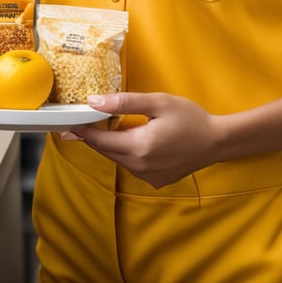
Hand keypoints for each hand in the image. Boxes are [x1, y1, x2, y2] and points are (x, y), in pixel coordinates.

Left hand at [62, 91, 222, 188]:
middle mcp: (139, 166)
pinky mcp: (155, 180)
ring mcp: (147, 176)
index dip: (81, 131)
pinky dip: (128, 152)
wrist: (216, 141)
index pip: (99, 140)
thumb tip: (94, 102)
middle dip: (94, 136)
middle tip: (81, 122)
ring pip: (119, 158)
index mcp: (138, 146)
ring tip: (111, 126)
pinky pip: (132, 164)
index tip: (65, 124)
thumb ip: (125, 102)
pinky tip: (136, 138)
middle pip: (106, 150)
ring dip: (113, 143)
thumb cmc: (189, 118)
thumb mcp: (158, 102)